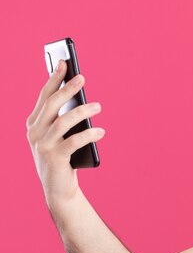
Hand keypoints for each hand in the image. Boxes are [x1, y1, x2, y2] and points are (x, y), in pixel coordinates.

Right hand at [25, 59, 104, 209]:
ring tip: (98, 106)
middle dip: (67, 89)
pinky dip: (88, 135)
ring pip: (63, 121)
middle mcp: (34, 132)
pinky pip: (73, 142)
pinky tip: (100, 131)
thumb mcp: (59, 137)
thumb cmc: (63, 159)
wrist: (58, 189)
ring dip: (82, 111)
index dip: (54, 79)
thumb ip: (63, 119)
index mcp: (33, 124)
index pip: (44, 97)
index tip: (64, 63)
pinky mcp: (55, 158)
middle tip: (82, 78)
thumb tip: (81, 98)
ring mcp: (43, 145)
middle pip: (52, 105)